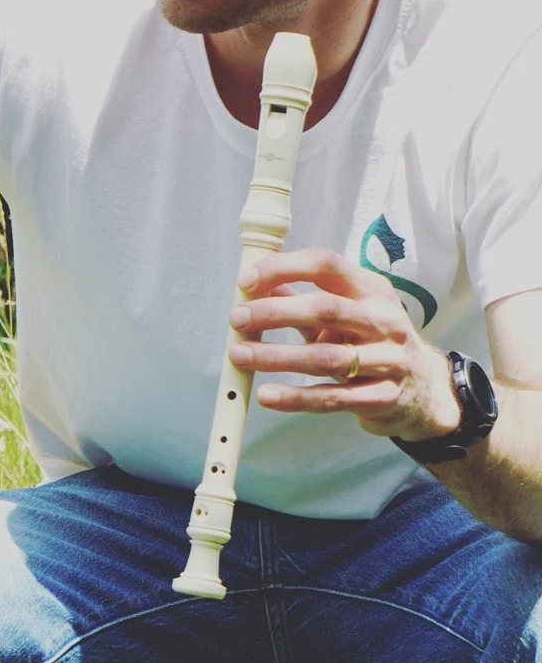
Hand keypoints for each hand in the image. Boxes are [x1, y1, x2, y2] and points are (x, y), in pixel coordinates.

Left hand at [226, 247, 460, 442]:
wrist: (425, 389)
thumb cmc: (369, 342)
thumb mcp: (343, 312)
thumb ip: (300, 299)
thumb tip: (252, 285)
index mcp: (371, 289)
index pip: (325, 264)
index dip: (282, 268)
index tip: (245, 282)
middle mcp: (383, 320)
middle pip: (325, 309)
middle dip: (274, 313)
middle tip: (236, 319)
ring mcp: (388, 360)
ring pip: (326, 358)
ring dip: (276, 357)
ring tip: (239, 356)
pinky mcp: (383, 397)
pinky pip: (333, 397)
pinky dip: (295, 397)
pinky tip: (266, 394)